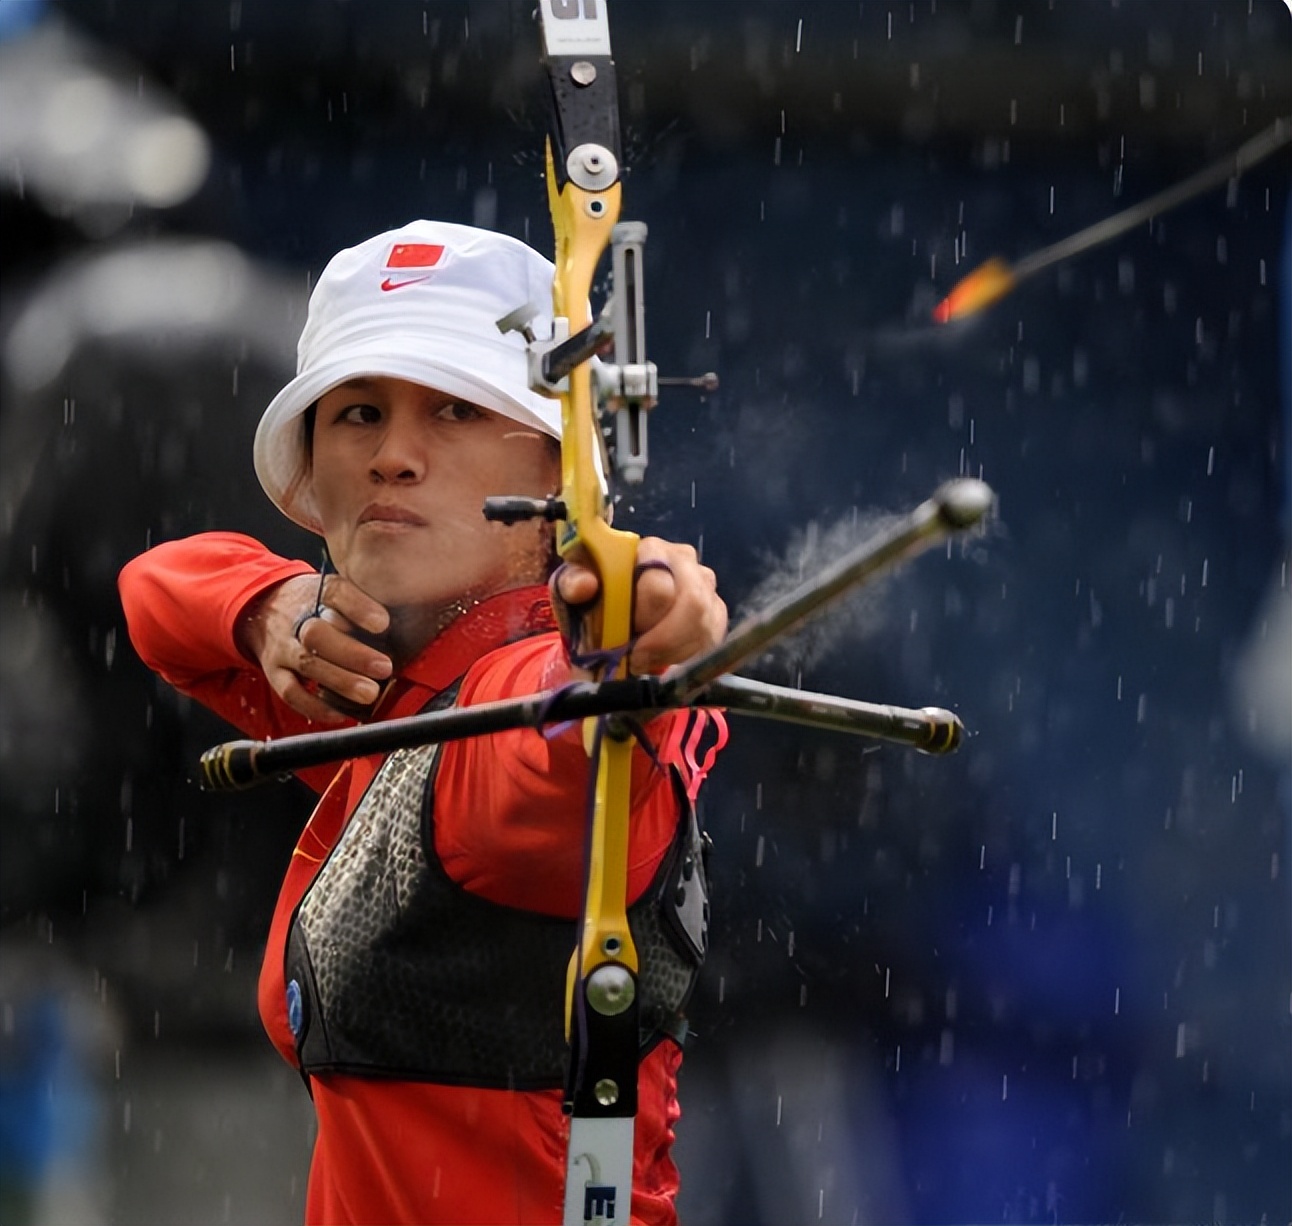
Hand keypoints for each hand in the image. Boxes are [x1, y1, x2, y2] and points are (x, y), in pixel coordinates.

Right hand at [236, 572, 392, 722]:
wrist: (265, 607)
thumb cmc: (317, 605)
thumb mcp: (337, 592)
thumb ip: (364, 605)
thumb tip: (404, 627)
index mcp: (318, 593)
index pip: (335, 593)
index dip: (358, 608)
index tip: (383, 623)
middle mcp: (297, 619)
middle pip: (318, 634)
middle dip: (353, 654)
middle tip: (384, 668)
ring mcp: (282, 646)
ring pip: (307, 663)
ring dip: (340, 681)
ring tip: (370, 694)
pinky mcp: (274, 672)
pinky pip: (290, 692)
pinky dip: (315, 706)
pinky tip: (341, 713)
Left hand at [553, 537, 727, 674]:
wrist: (606, 624)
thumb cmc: (591, 603)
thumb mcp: (571, 594)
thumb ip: (572, 584)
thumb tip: (586, 584)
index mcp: (649, 548)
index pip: (658, 584)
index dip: (642, 618)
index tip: (624, 640)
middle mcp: (684, 560)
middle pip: (692, 604)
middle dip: (663, 640)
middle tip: (638, 658)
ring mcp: (705, 585)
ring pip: (705, 625)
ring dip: (674, 652)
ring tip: (647, 661)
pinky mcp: (716, 612)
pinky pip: (714, 639)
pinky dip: (689, 658)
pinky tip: (666, 661)